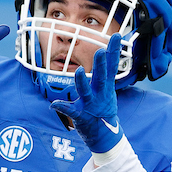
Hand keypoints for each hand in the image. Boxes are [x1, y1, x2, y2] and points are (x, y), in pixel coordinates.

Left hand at [50, 34, 124, 153]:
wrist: (105, 135)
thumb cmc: (103, 110)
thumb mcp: (107, 90)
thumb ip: (104, 73)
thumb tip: (107, 51)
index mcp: (105, 86)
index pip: (111, 66)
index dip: (114, 51)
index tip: (117, 36)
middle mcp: (99, 94)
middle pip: (101, 77)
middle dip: (101, 65)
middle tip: (101, 51)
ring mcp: (90, 105)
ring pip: (86, 92)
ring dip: (82, 82)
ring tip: (79, 71)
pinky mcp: (81, 116)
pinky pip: (71, 111)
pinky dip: (62, 107)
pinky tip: (54, 104)